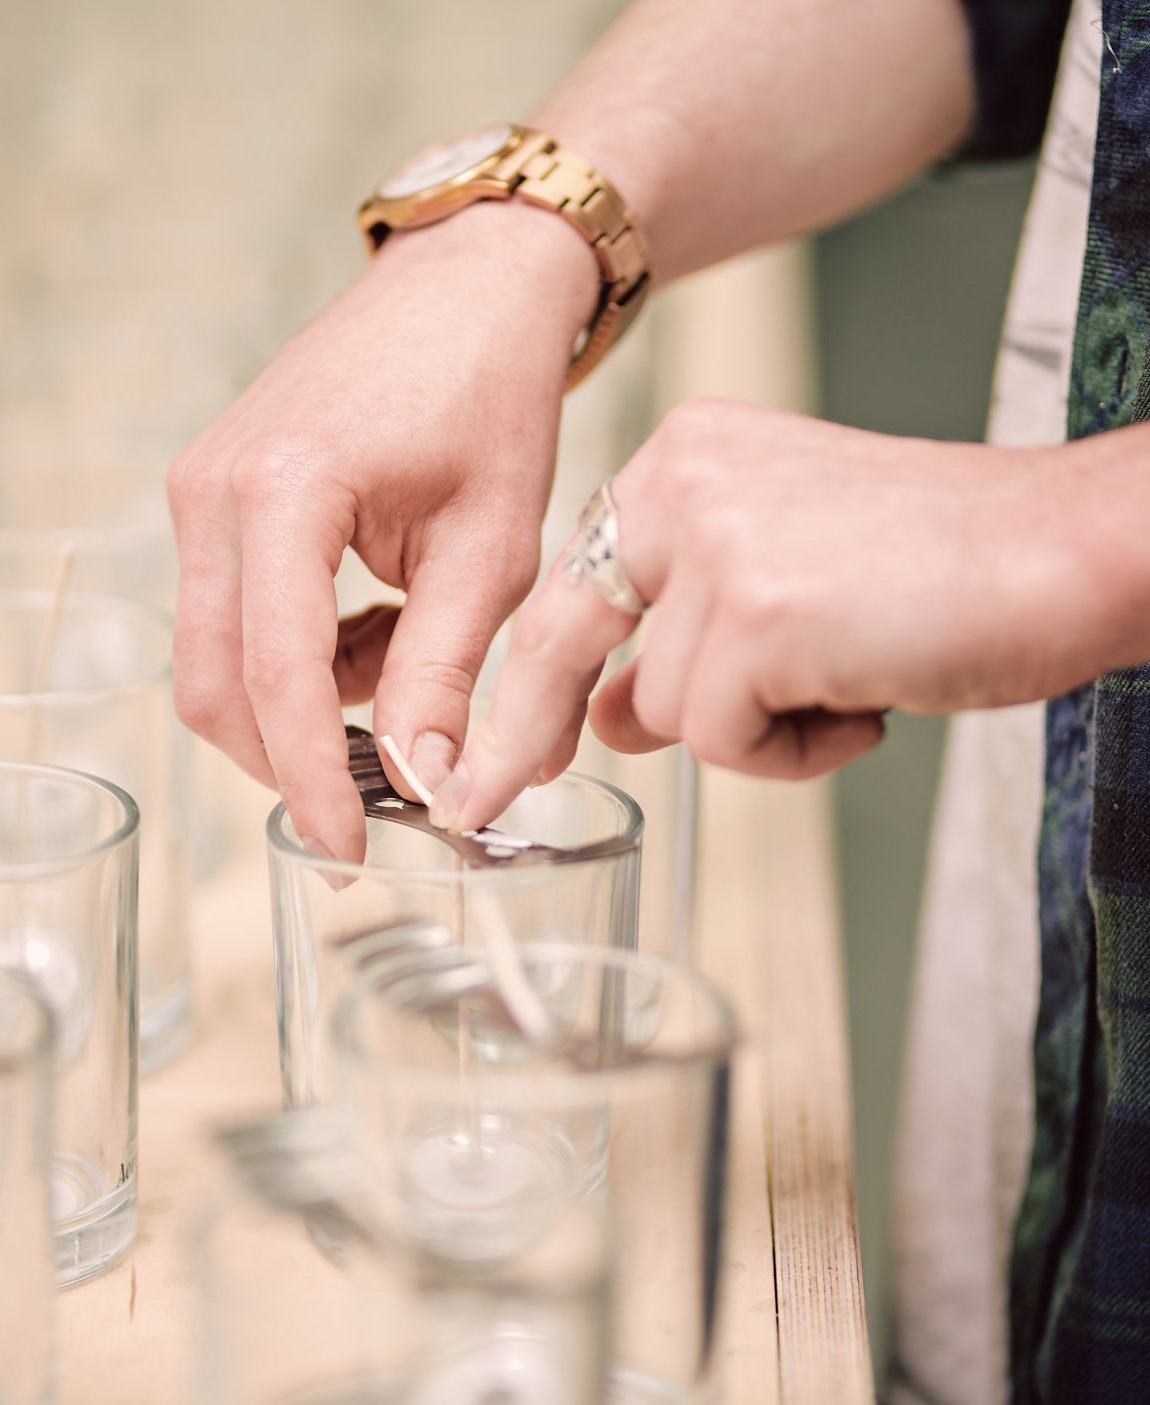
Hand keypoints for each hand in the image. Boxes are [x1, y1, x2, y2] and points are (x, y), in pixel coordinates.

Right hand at [168, 200, 598, 860]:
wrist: (466, 285)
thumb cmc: (492, 397)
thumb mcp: (491, 551)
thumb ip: (445, 676)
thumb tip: (426, 790)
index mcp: (282, 492)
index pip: (277, 679)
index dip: (311, 780)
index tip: (348, 852)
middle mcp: (213, 491)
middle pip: (216, 685)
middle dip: (292, 756)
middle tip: (380, 795)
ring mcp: (200, 490)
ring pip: (220, 658)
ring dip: (305, 702)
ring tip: (406, 662)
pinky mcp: (214, 497)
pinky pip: (234, 616)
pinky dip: (301, 655)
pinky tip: (377, 620)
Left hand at [431, 399, 1093, 829]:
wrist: (1069, 550)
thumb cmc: (947, 565)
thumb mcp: (781, 588)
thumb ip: (682, 637)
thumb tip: (610, 717)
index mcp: (687, 458)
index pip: (575, 583)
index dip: (537, 680)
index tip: (500, 750)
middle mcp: (684, 482)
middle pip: (564, 636)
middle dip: (527, 733)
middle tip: (483, 798)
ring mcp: (715, 544)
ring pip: (666, 710)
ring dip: (755, 732)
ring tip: (850, 683)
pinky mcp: (755, 614)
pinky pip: (721, 740)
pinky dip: (793, 750)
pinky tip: (865, 696)